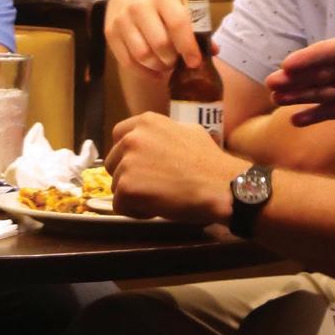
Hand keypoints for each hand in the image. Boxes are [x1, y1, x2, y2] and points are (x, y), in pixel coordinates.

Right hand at [105, 0, 215, 75]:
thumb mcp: (178, 2)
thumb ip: (195, 24)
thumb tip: (212, 50)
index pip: (177, 24)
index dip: (188, 47)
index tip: (195, 62)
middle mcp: (139, 6)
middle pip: (159, 43)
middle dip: (172, 59)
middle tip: (177, 62)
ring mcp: (121, 20)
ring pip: (142, 55)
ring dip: (158, 66)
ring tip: (165, 65)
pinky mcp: (110, 33)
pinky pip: (127, 61)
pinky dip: (143, 72)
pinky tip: (154, 72)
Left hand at [106, 112, 244, 223]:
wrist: (222, 186)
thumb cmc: (210, 163)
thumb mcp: (189, 132)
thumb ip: (165, 134)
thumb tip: (159, 140)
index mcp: (146, 122)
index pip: (118, 136)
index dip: (126, 154)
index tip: (140, 166)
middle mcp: (132, 138)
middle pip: (113, 163)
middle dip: (128, 176)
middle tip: (153, 186)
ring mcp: (127, 162)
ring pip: (116, 185)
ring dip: (134, 195)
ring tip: (161, 197)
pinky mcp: (127, 187)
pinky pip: (119, 205)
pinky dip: (135, 212)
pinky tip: (157, 209)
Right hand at [266, 0, 334, 123]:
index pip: (324, 53)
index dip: (306, 59)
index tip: (286, 64)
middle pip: (313, 74)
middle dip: (292, 79)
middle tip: (271, 83)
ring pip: (316, 93)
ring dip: (296, 96)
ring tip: (275, 100)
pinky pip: (329, 113)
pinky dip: (313, 117)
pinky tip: (294, 120)